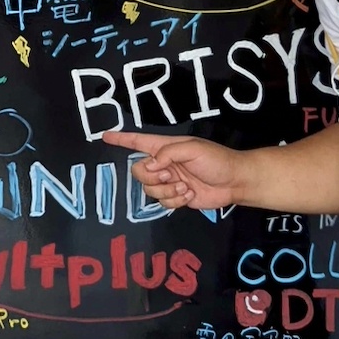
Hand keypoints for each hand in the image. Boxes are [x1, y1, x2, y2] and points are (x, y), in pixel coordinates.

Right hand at [105, 130, 241, 209]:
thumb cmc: (216, 159)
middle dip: (151, 176)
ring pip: (149, 190)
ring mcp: (169, 182)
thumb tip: (149, 166)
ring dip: (166, 190)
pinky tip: (189, 195)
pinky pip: (162, 202)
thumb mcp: (192, 148)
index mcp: (165, 148)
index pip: (138, 142)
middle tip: (169, 175)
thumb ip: (167, 154)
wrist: (234, 181)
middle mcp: (163, 164)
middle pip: (138, 171)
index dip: (121, 139)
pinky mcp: (176, 197)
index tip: (104, 136)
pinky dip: (175, 200)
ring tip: (185, 186)